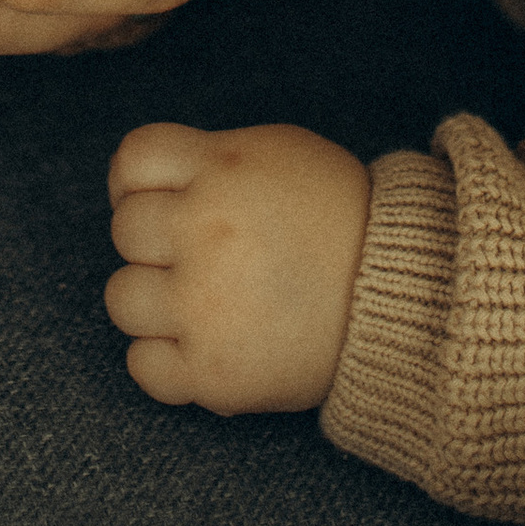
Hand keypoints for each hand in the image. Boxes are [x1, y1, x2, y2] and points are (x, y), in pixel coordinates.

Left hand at [105, 122, 372, 410]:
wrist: (402, 295)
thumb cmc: (338, 217)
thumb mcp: (278, 153)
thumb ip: (210, 159)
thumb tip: (145, 184)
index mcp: (220, 170)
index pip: (131, 160)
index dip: (139, 181)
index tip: (165, 199)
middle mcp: (204, 232)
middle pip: (125, 229)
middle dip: (157, 239)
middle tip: (201, 254)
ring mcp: (203, 306)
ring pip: (122, 298)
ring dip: (154, 299)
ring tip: (200, 301)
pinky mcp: (213, 372)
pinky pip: (142, 366)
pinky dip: (163, 359)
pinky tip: (200, 344)